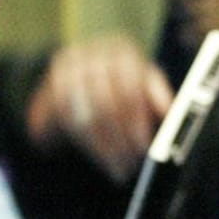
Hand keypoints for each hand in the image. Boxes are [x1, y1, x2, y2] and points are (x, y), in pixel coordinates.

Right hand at [27, 38, 172, 183]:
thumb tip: (168, 110)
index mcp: (122, 50)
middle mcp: (92, 53)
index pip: (128, 87)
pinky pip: (67, 122)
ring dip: (104, 148)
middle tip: (131, 164)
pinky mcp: (50, 85)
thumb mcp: (146, 84)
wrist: (85, 73)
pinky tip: (103, 158)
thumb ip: (158, 95)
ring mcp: (68, 68)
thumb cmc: (127, 82)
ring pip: (84, 117)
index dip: (136, 120)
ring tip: (120, 168)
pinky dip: (88, 144)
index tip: (144, 146)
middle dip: (119, 139)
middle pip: (104, 103)